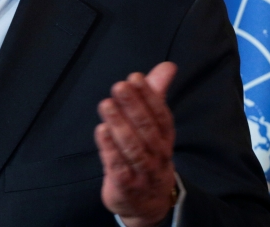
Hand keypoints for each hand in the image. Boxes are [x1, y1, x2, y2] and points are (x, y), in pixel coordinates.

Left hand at [95, 62, 178, 226]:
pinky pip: (118, 167)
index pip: (161, 115)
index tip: (135, 78)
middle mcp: (158, 155)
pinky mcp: (126, 186)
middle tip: (119, 86)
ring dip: (119, 125)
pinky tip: (101, 130)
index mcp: (165, 137)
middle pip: (147, 129)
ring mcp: (143, 172)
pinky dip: (110, 149)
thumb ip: (157, 94)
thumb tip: (168, 66)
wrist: (149, 202)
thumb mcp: (155, 126)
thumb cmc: (150, 153)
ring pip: (133, 148)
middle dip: (133, 106)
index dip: (149, 96)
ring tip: (106, 104)